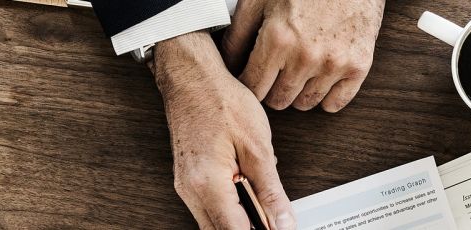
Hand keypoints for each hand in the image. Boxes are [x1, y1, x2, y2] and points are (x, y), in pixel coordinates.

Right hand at [150, 31, 294, 229]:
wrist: (193, 78)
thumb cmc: (221, 101)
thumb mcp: (258, 147)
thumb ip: (271, 191)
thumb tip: (284, 221)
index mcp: (207, 183)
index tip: (279, 229)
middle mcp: (190, 190)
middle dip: (251, 228)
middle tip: (275, 218)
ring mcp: (186, 186)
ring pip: (214, 223)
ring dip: (241, 220)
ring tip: (264, 205)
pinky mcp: (188, 180)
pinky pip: (210, 208)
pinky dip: (231, 209)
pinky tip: (248, 194)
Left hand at [222, 0, 385, 111]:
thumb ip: (239, 33)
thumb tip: (227, 62)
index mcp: (278, 38)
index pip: (253, 87)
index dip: (248, 86)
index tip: (251, 79)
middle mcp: (305, 56)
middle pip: (278, 100)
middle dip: (271, 90)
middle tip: (274, 74)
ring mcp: (334, 63)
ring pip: (305, 104)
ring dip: (297, 94)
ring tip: (297, 74)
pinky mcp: (359, 65)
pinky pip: (336, 103)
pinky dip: (326, 98)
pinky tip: (320, 81)